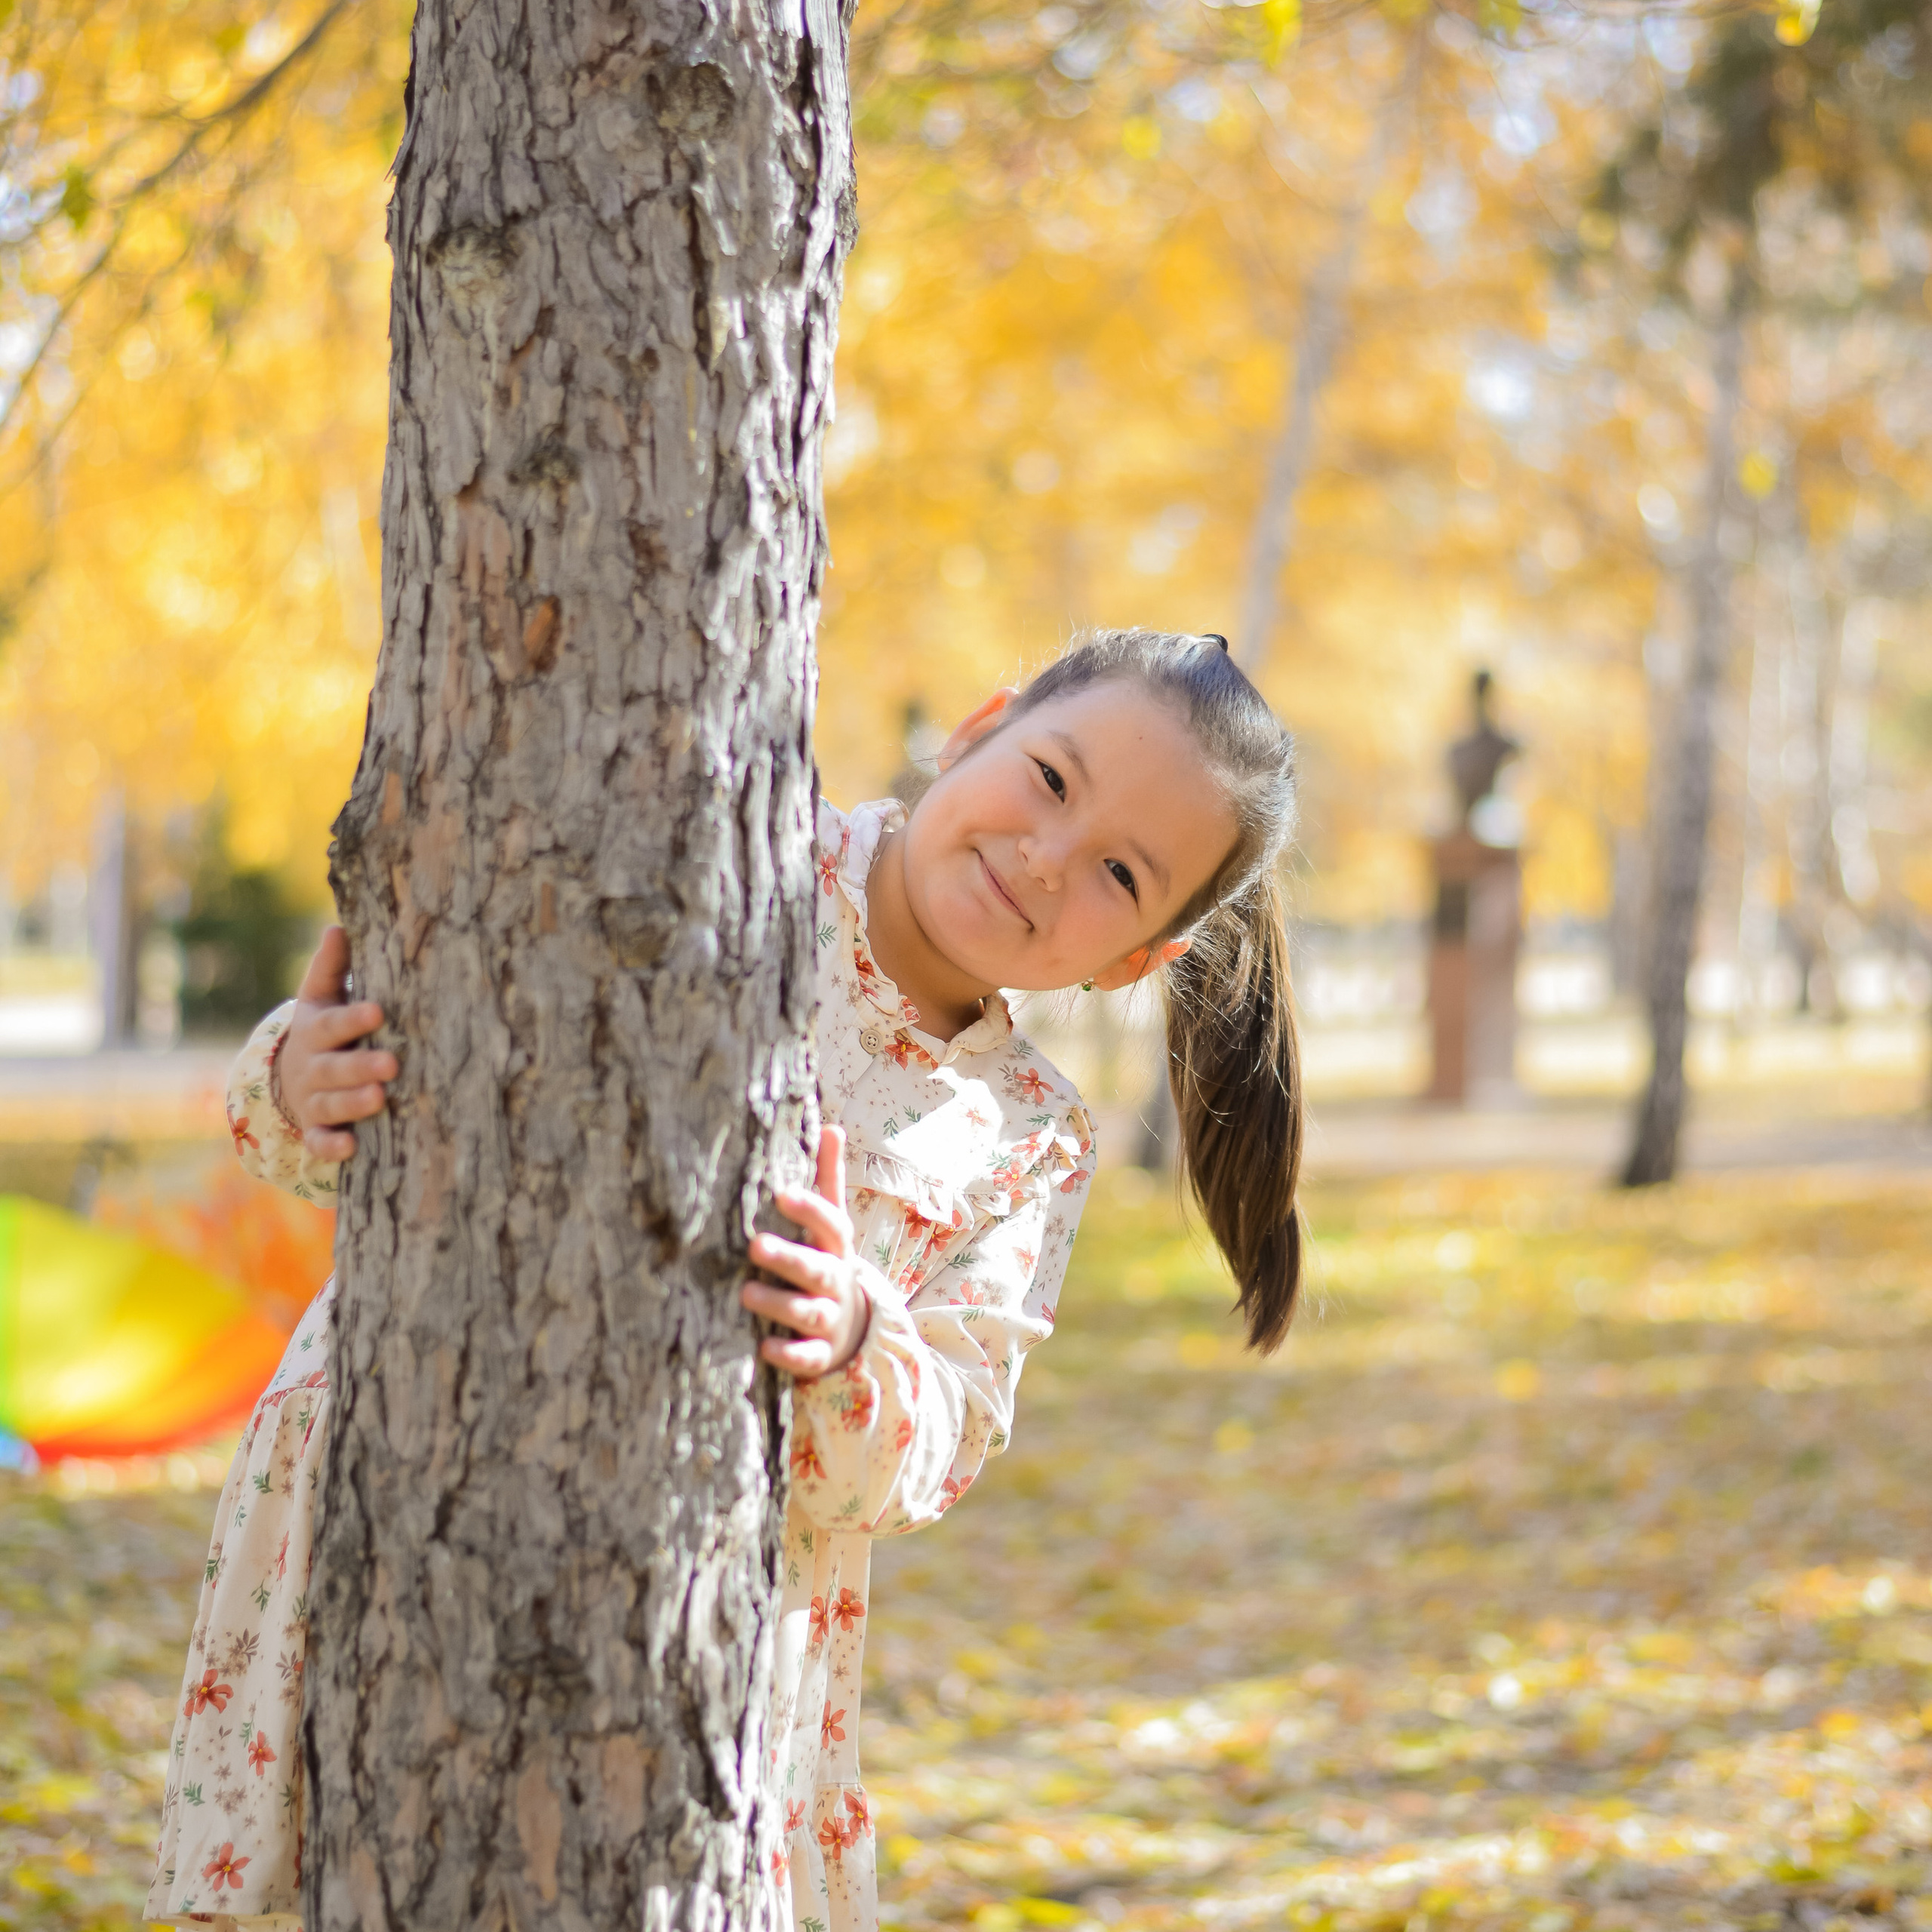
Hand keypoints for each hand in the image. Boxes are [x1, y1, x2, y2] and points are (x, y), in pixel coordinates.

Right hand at [276, 926, 398, 1164]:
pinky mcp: (317, 1130)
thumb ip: (332, 966)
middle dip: (361, 1066)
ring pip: (331, 1104)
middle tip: (392, 1064)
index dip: (353, 1019)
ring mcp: (314, 1101)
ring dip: (354, 1103)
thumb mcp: (322, 997)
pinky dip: (331, 1147)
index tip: (379, 1012)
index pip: (334, 1024)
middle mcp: (313, 1067)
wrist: (293, 1075)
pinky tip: (351, 1149)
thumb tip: (337, 928)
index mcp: (317, 1030)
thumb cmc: (325, 1027)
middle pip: (334, 1068)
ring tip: (380, 1098)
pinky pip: (320, 1142)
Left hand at [742, 1126, 870, 1380]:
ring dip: (779, 1303)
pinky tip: (765, 1348)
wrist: (854, 1327)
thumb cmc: (828, 1263)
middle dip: (788, 1258)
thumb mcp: (833, 1226)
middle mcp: (836, 1282)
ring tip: (746, 1294)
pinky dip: (789, 1353)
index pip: (830, 1225)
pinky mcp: (821, 1353)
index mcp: (836, 1249)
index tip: (782, 1194)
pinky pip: (808, 1356)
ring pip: (807, 1312)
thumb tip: (832, 1126)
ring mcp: (830, 1319)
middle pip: (816, 1269)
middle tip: (755, 1246)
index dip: (810, 1210)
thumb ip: (828, 1180)